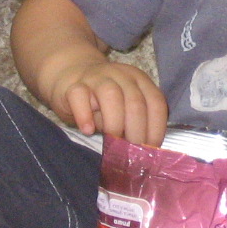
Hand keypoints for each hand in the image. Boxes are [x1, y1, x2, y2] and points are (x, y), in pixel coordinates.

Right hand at [45, 59, 167, 145]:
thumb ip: (133, 121)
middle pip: (135, 102)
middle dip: (136, 131)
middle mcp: (122, 75)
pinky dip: (85, 115)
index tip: (150, 148)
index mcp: (140, 80)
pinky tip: (88, 130)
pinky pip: (80, 96)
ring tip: (112, 143)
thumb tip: (138, 148)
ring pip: (111, 95)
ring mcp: (97, 77)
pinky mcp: (74, 85)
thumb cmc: (103, 100)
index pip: (155, 102)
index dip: (156, 127)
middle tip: (131, 151)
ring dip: (115, 123)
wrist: (71, 75)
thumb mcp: (124, 107)